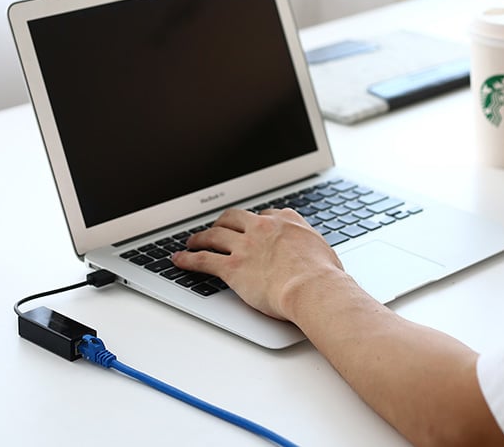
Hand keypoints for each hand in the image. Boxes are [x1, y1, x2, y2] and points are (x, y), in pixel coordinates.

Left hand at [171, 208, 347, 320]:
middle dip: (222, 222)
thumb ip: (310, 247)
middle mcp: (263, 228)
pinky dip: (188, 259)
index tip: (251, 227)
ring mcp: (245, 246)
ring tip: (192, 242)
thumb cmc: (324, 276)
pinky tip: (180, 259)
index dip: (255, 222)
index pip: (265, 215)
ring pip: (214, 235)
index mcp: (286, 221)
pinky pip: (203, 259)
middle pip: (234, 217)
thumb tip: (314, 254)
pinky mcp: (232, 267)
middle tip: (216, 227)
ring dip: (200, 237)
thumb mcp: (323, 250)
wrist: (313, 289)